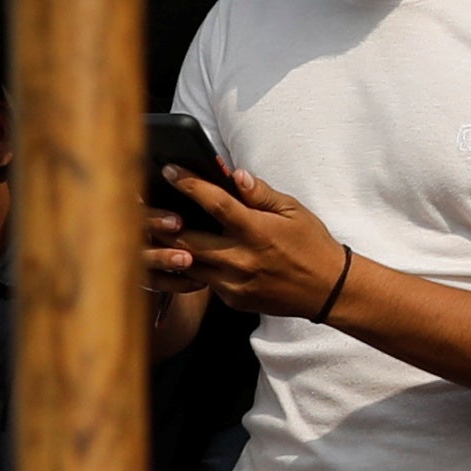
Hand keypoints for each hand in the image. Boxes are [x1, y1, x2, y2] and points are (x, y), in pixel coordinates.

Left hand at [148, 161, 353, 326]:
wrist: (328, 290)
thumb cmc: (312, 244)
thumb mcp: (293, 211)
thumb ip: (260, 193)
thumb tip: (234, 174)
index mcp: (257, 231)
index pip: (215, 203)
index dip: (189, 184)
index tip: (168, 170)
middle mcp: (241, 259)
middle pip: (187, 239)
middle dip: (162, 221)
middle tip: (143, 202)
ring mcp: (234, 283)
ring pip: (188, 263)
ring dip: (169, 246)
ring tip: (154, 227)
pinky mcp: (233, 300)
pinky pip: (204, 280)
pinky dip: (192, 265)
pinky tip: (183, 251)